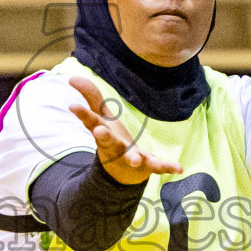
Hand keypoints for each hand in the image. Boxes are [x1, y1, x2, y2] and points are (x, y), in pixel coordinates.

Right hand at [67, 76, 182, 185]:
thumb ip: (90, 96)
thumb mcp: (101, 116)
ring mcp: (130, 157)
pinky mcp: (147, 165)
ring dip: (132, 157)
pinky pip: (158, 166)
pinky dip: (168, 167)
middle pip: (107, 141)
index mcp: (103, 133)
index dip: (82, 114)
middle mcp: (114, 146)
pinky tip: (179, 168)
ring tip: (135, 160)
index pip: (90, 121)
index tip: (72, 106)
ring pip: (130, 156)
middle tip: (99, 131)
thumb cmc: (110, 138)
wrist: (121, 173)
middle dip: (103, 136)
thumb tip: (71, 77)